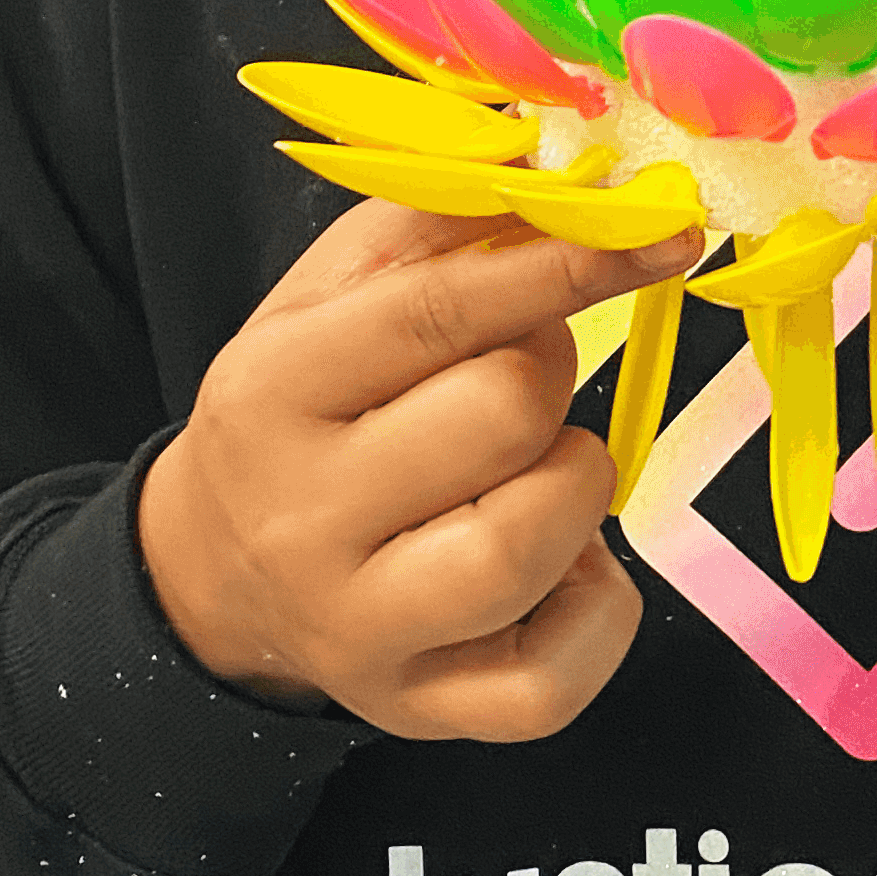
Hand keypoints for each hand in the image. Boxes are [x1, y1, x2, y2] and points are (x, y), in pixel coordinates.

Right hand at [137, 196, 700, 736]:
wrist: (215, 573)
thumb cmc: (306, 409)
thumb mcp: (330, 298)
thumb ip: (439, 223)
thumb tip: (563, 164)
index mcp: (271, 389)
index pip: (439, 310)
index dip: (568, 262)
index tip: (661, 232)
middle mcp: (302, 518)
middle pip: (499, 415)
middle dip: (547, 377)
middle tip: (525, 376)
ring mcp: (359, 631)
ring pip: (527, 544)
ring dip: (576, 485)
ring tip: (540, 468)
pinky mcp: (418, 711)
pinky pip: (553, 680)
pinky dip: (598, 610)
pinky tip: (567, 565)